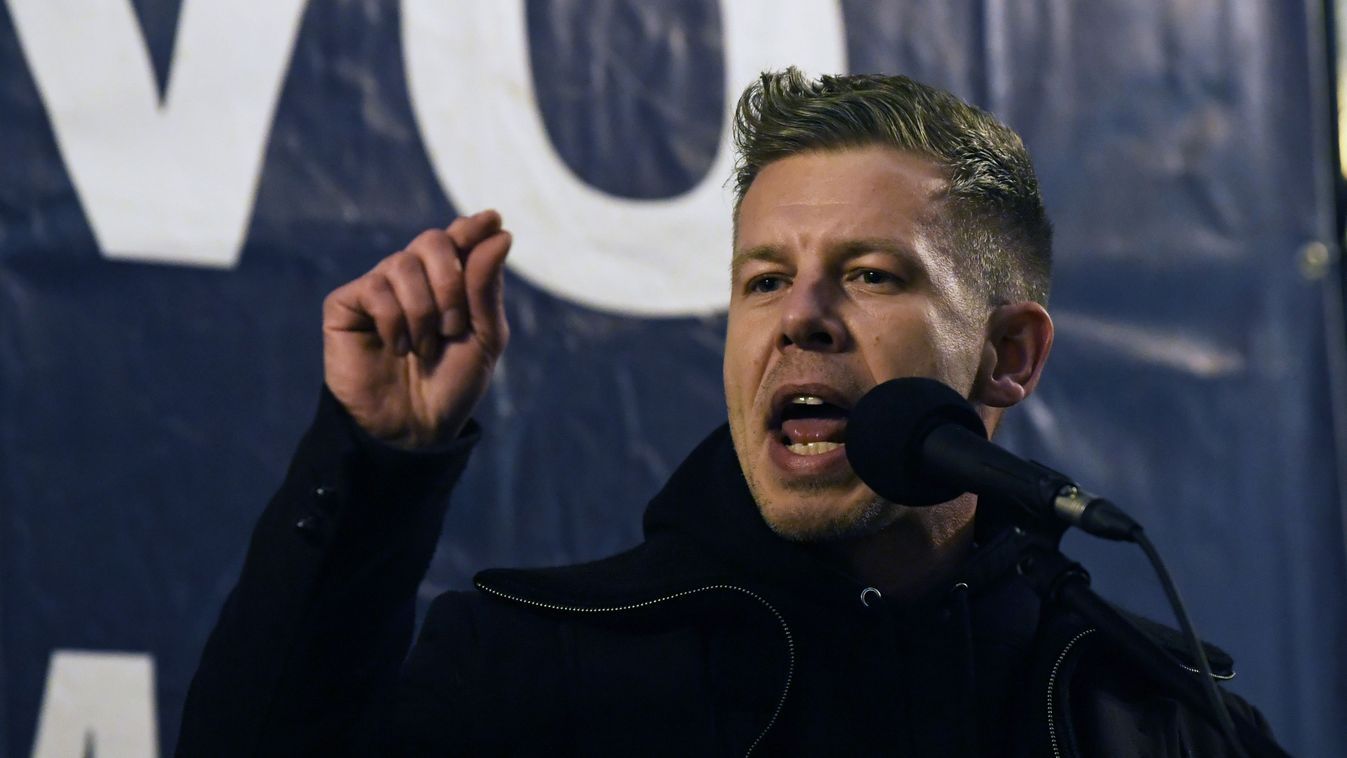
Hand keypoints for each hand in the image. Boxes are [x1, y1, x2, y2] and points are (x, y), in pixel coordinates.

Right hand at [322, 210, 510, 446]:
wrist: (414, 428)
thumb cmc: (451, 385)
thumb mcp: (485, 338)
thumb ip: (487, 286)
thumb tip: (497, 232)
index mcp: (449, 282)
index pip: (459, 238)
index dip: (472, 227)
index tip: (491, 220)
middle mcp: (413, 279)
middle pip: (432, 241)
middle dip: (451, 283)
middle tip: (453, 327)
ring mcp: (377, 289)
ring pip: (403, 265)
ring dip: (423, 312)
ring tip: (423, 349)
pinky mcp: (346, 305)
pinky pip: (374, 289)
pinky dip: (394, 321)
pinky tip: (396, 348)